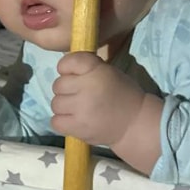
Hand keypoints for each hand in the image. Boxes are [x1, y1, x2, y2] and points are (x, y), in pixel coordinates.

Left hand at [51, 51, 162, 173]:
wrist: (134, 122)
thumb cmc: (121, 94)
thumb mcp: (107, 71)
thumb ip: (86, 68)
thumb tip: (62, 69)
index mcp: (96, 70)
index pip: (67, 62)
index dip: (66, 67)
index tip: (73, 74)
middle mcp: (87, 88)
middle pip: (58, 85)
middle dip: (66, 89)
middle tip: (79, 94)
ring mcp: (81, 109)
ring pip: (55, 103)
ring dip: (64, 106)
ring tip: (77, 108)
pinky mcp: (78, 128)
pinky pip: (55, 121)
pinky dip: (62, 121)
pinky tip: (73, 119)